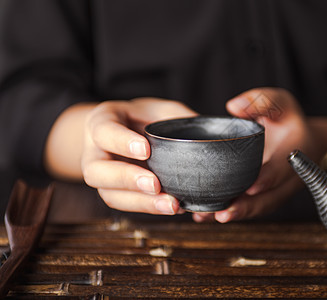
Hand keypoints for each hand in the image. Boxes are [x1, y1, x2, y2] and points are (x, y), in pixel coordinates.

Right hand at [82, 98, 197, 214]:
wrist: (127, 131)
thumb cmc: (143, 117)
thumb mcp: (160, 108)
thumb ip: (179, 118)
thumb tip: (211, 138)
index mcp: (102, 122)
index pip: (103, 132)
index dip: (122, 142)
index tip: (145, 149)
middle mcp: (95, 151)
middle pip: (96, 172)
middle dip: (126, 180)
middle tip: (155, 184)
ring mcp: (102, 176)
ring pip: (110, 195)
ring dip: (141, 203)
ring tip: (170, 205)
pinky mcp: (115, 192)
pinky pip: (126, 205)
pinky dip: (149, 208)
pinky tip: (172, 207)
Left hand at [193, 88, 320, 222]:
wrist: (304, 142)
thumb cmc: (289, 120)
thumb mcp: (281, 104)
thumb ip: (260, 101)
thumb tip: (233, 106)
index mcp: (293, 154)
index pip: (281, 169)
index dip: (267, 179)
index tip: (250, 187)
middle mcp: (287, 178)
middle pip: (268, 198)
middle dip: (247, 208)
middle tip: (223, 214)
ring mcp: (276, 191)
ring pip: (257, 208)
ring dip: (234, 215)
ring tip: (208, 218)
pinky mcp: (265, 196)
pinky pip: (250, 208)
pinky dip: (230, 213)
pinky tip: (205, 217)